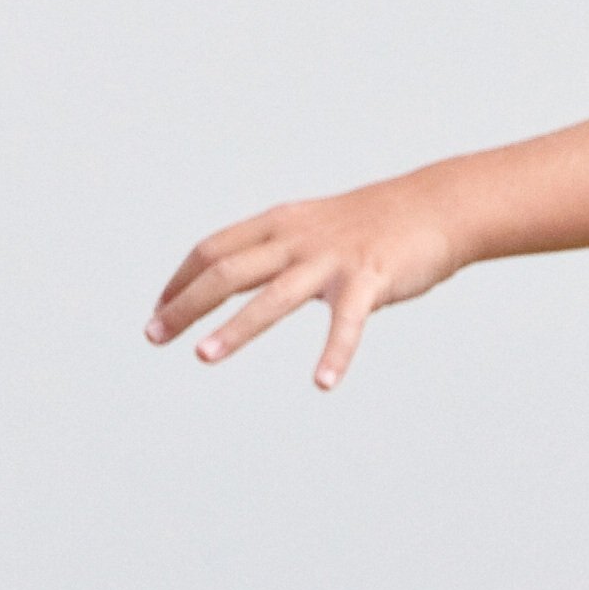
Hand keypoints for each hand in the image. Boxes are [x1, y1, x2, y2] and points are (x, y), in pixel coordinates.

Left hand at [147, 176, 469, 389]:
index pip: (212, 249)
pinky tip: (323, 383)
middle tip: (153, 336)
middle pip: (226, 271)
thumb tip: (237, 276)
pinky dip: (335, 353)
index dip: (179, 280)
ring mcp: (331, 259)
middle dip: (185, 304)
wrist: (435, 206)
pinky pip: (347, 323)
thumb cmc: (372, 224)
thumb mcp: (312, 227)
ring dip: (235, 329)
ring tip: (202, 356)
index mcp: (279, 224)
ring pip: (272, 296)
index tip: (156, 311)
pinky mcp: (368, 280)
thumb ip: (276, 250)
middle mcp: (297, 239)